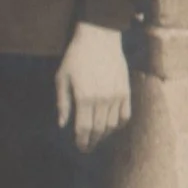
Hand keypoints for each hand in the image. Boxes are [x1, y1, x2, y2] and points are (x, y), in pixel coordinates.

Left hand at [57, 22, 132, 152]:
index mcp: (83, 98)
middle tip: (88, 147)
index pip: (84, 128)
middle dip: (93, 141)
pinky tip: (112, 127)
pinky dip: (119, 125)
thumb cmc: (76, 58)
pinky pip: (125, 116)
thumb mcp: (62, 78)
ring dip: (105, 135)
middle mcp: (102, 100)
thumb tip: (63, 124)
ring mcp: (116, 97)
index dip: (82, 141)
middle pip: (99, 130)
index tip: (80, 147)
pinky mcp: (126, 92)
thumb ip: (62, 103)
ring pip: (112, 125)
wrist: (99, 40)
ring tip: (98, 138)